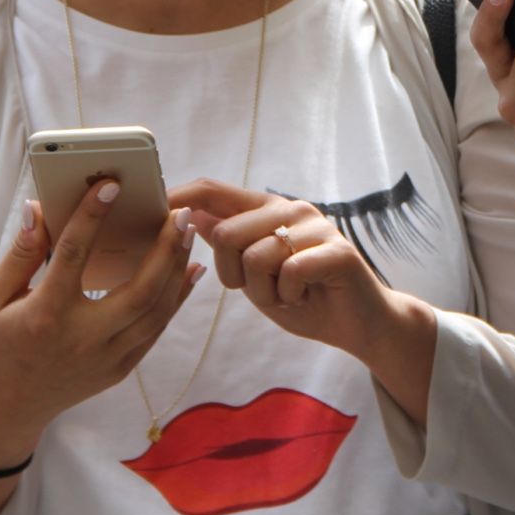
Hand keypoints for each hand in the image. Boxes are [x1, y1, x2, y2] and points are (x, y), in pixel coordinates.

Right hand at [0, 181, 202, 464]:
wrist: (4, 407)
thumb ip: (20, 253)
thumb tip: (38, 208)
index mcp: (45, 315)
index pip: (73, 256)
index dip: (92, 217)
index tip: (111, 186)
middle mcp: (82, 339)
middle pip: (138, 291)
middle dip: (164, 249)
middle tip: (179, 213)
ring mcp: (106, 359)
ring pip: (156, 312)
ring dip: (176, 269)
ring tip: (188, 232)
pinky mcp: (120, 369)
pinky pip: (156, 330)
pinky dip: (175, 297)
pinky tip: (187, 269)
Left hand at [171, 181, 416, 359]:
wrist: (361, 324)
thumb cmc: (305, 299)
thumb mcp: (255, 274)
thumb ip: (229, 244)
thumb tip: (190, 214)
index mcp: (267, 210)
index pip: (214, 190)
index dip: (181, 196)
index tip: (153, 210)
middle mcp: (291, 209)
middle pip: (226, 232)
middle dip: (232, 275)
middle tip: (262, 290)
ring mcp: (317, 227)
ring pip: (254, 255)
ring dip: (264, 291)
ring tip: (288, 294)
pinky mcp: (337, 250)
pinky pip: (288, 271)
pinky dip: (288, 296)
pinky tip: (305, 296)